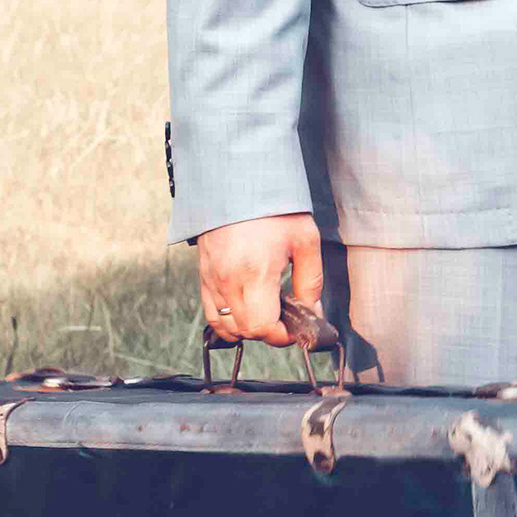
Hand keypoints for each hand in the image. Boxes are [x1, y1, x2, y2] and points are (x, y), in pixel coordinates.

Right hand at [193, 212, 327, 348]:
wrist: (238, 180)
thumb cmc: (274, 208)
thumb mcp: (305, 241)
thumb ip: (311, 283)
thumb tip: (312, 313)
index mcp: (255, 272)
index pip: (262, 327)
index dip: (282, 336)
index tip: (296, 327)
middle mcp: (229, 280)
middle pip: (246, 330)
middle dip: (270, 332)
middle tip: (286, 318)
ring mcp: (212, 279)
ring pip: (226, 326)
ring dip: (248, 328)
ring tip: (267, 311)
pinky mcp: (203, 275)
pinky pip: (211, 313)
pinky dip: (228, 320)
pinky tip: (246, 310)